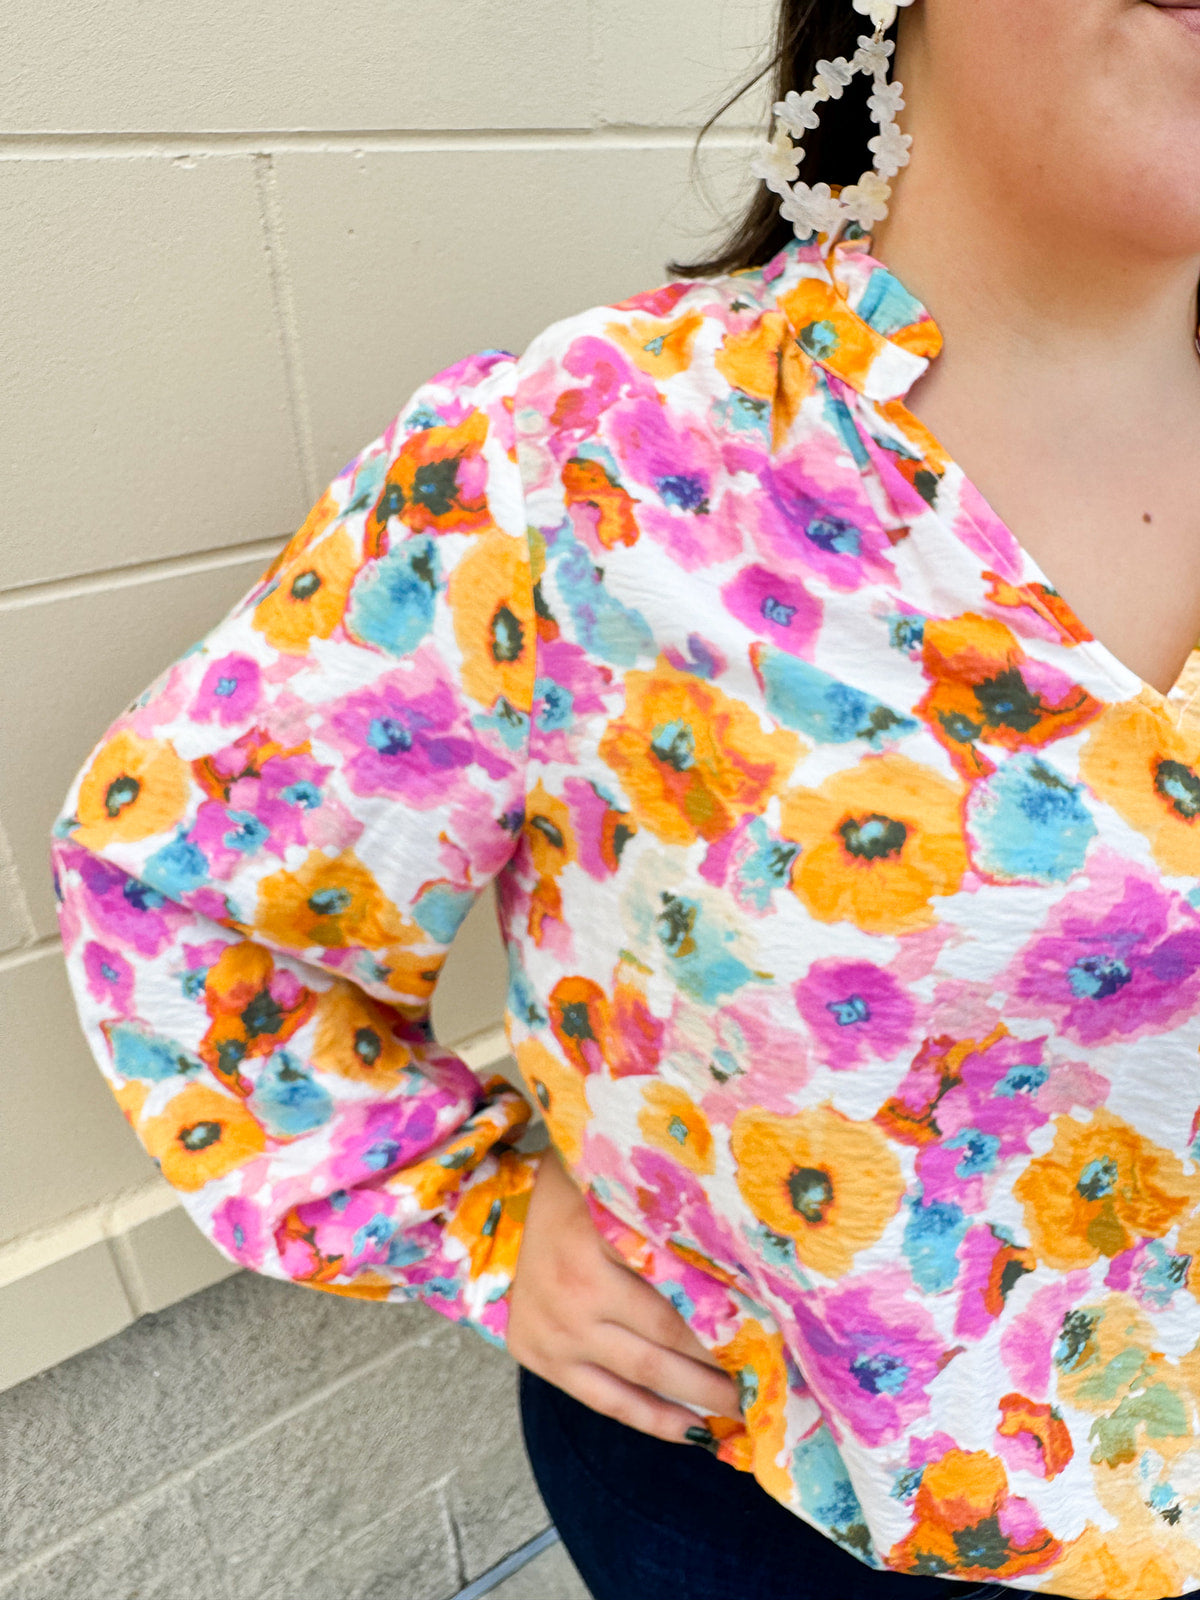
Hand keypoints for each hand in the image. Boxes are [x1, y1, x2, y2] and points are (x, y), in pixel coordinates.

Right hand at [507, 1145, 743, 1443]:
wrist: (496, 1202)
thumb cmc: (571, 1187)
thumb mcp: (615, 1196)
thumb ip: (662, 1228)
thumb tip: (738, 1262)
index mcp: (590, 1266)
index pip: (670, 1317)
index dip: (718, 1340)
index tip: (765, 1351)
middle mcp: (569, 1309)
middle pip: (657, 1361)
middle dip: (713, 1384)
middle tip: (761, 1397)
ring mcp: (551, 1338)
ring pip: (631, 1391)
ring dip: (686, 1413)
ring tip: (731, 1428)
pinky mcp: (535, 1356)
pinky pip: (600, 1399)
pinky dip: (645, 1416)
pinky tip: (684, 1429)